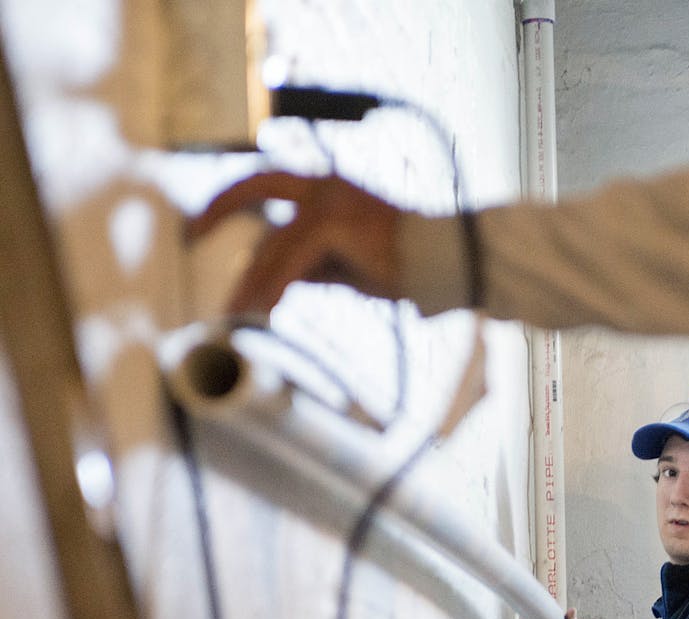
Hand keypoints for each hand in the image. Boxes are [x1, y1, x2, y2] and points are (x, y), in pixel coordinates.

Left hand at [186, 173, 401, 315]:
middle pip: (255, 194)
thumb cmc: (402, 265)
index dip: (227, 199)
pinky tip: (262, 308)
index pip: (264, 181)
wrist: (444, 262)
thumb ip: (305, 264)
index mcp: (327, 187)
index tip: (199, 225)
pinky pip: (291, 260)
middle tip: (188, 241)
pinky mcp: (332, 223)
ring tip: (234, 311)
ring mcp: (329, 200)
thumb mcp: (341, 264)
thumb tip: (268, 280)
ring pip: (273, 243)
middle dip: (218, 215)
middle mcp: (324, 184)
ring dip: (251, 280)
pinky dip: (274, 285)